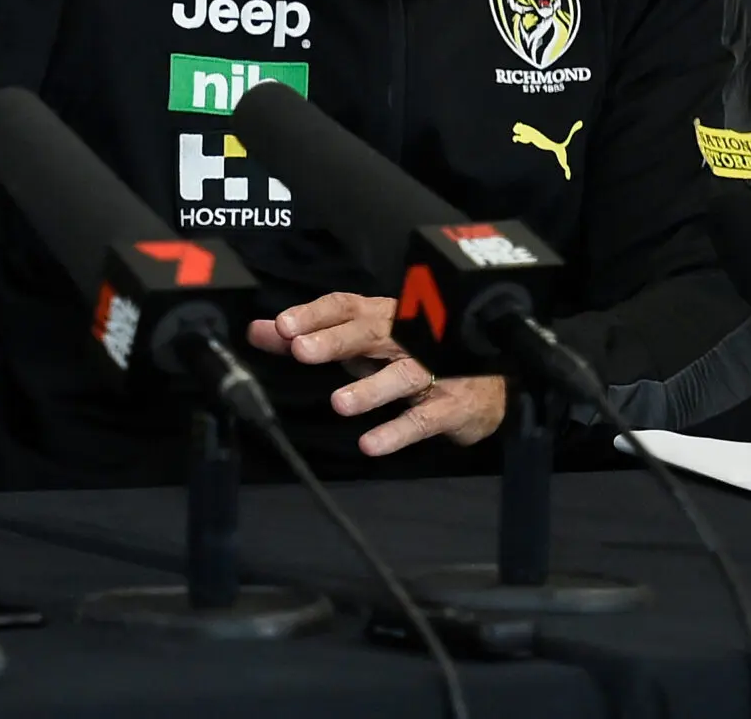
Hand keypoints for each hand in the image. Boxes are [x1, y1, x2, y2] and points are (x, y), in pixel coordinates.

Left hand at [245, 291, 507, 456]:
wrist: (491, 381)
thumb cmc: (412, 355)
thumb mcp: (360, 341)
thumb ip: (308, 336)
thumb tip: (259, 331)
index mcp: (383, 316)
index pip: (346, 306)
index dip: (314, 314)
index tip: (282, 325)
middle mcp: (409, 338)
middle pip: (372, 333)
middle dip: (335, 340)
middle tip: (301, 350)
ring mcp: (434, 372)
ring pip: (401, 376)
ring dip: (370, 388)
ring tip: (339, 403)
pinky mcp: (452, 406)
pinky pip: (424, 420)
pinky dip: (398, 431)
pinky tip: (371, 443)